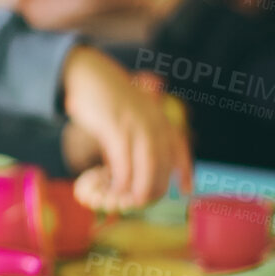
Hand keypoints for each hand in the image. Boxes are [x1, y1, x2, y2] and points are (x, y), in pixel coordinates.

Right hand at [60, 47, 193, 211]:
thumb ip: (139, 136)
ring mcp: (135, 122)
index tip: (186, 190)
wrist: (88, 74)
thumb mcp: (133, 114)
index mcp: (159, 118)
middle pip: (163, 162)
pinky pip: (122, 158)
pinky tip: (114, 187)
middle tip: (143, 201)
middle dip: (156, 186)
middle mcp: (153, 120)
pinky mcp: (115, 124)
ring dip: (141, 186)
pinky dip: (121, 176)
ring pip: (147, 163)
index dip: (185, 170)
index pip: (179, 147)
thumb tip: (135, 168)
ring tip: (133, 201)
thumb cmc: (108, 99)